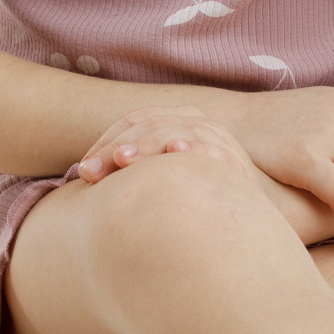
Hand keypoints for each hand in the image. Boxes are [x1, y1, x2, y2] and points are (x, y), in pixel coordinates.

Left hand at [78, 104, 260, 187]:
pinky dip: (193, 148)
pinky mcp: (233, 159)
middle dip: (115, 147)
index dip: (104, 141)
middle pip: (148, 125)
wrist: (252, 214)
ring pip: (174, 132)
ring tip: (121, 160)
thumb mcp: (165, 175)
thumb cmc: (199, 196)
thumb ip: (135, 169)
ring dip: (146, 145)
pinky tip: (176, 152)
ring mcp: (215, 137)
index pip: (133, 121)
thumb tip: (83, 176)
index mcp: (175, 119)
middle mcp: (195, 122)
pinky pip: (211, 149)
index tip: (81, 170)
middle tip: (88, 172)